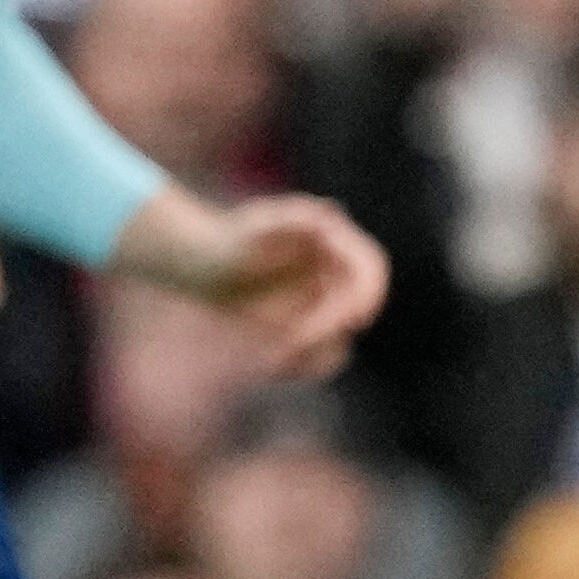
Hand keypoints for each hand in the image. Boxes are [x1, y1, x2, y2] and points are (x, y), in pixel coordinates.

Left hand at [125, 188, 393, 377]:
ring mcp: (327, 306)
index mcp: (338, 245)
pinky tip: (269, 364)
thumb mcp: (257, 223)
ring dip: (310, 355)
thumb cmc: (232, 237)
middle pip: (353, 311)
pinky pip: (320, 358)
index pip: (371, 269)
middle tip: (288, 343)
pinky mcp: (311, 330)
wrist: (207, 265)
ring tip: (271, 359)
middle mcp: (339, 277)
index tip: (355, 320)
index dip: (371, 294)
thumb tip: (332, 212)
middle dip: (325, 329)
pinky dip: (300, 366)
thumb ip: (294, 216)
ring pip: (339, 342)